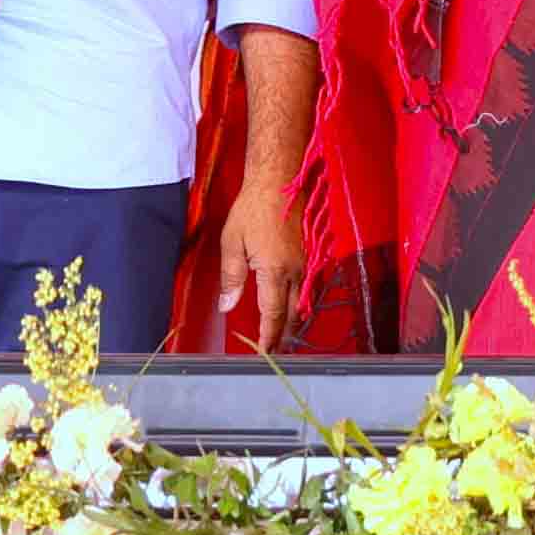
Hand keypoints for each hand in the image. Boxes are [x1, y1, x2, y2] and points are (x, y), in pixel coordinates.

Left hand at [215, 180, 302, 340]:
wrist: (279, 183)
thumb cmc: (252, 209)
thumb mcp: (232, 243)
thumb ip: (232, 278)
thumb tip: (227, 306)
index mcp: (274, 270)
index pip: (272, 313)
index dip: (268, 336)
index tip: (262, 352)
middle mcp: (295, 271)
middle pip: (292, 313)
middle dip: (283, 334)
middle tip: (272, 350)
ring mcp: (304, 262)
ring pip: (301, 301)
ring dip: (292, 320)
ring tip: (281, 335)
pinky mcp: (307, 255)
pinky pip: (305, 287)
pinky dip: (298, 303)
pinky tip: (291, 306)